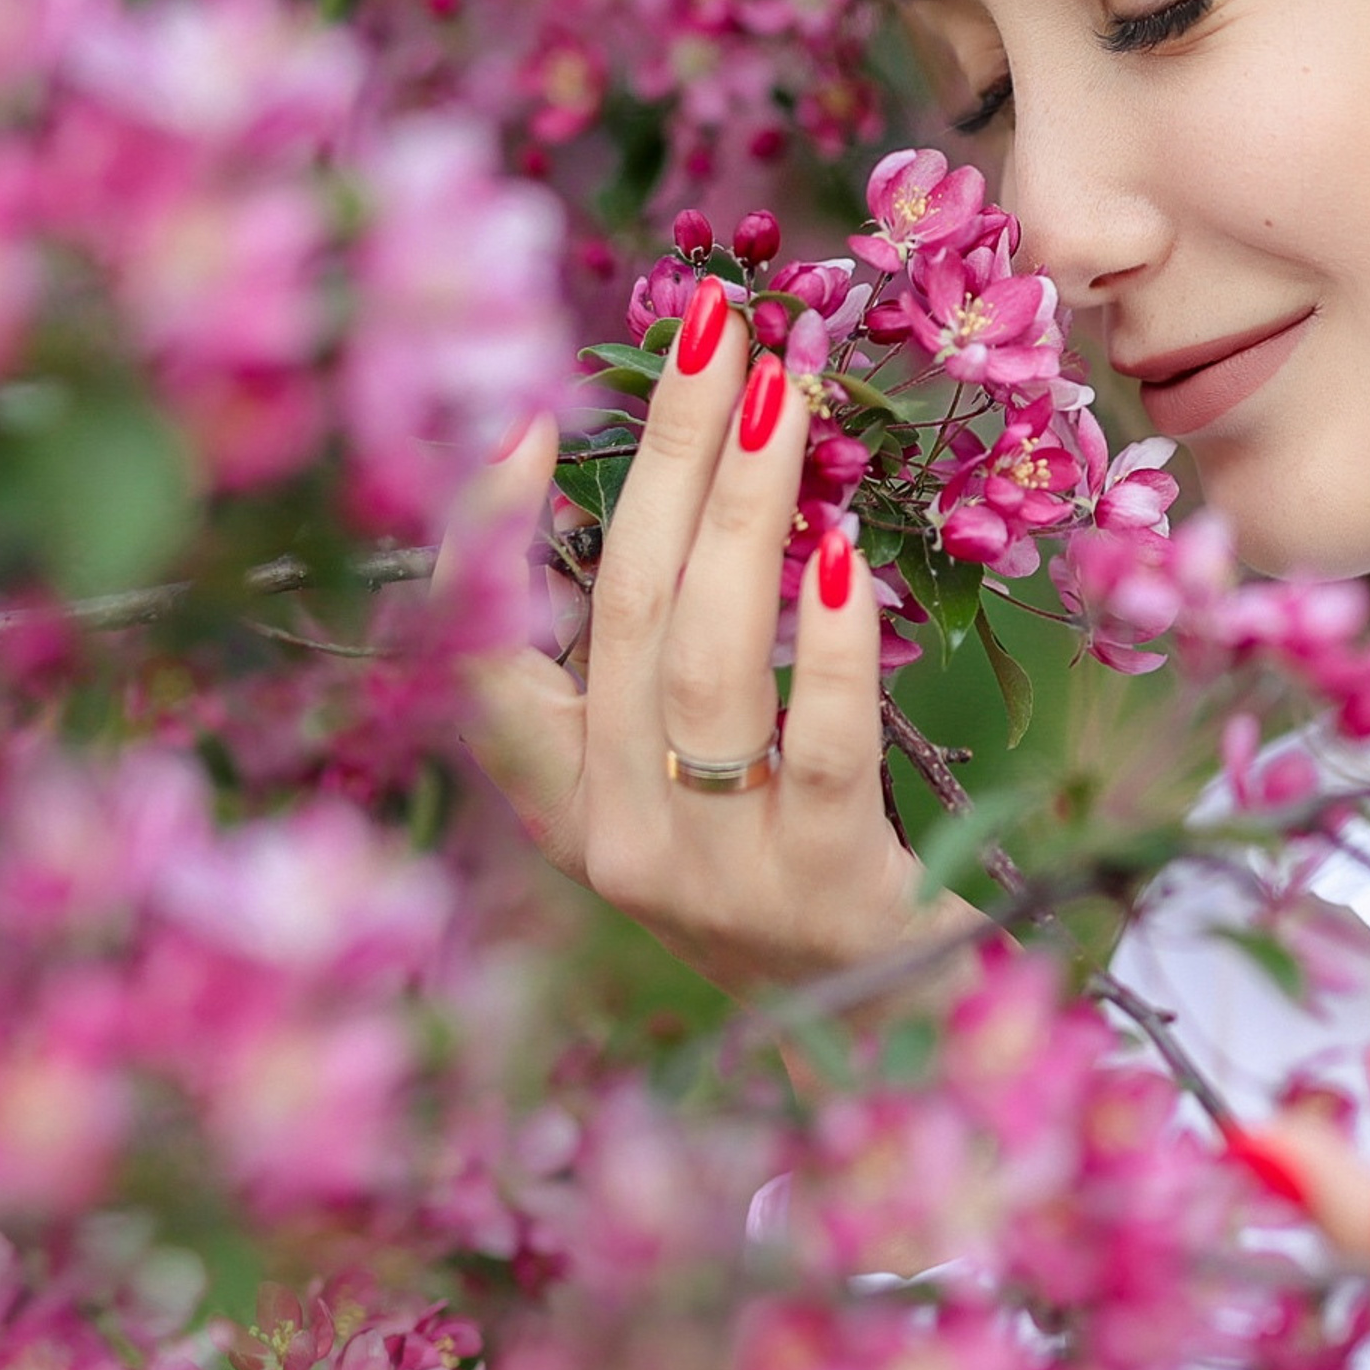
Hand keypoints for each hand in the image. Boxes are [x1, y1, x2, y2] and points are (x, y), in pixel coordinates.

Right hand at [441, 275, 979, 1000]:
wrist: (884, 1044)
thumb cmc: (785, 876)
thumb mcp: (687, 784)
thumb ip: (665, 663)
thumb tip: (692, 473)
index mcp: (564, 804)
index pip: (485, 660)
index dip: (489, 538)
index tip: (524, 418)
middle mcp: (612, 837)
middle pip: (624, 610)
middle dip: (668, 452)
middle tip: (716, 326)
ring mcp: (711, 871)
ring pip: (707, 661)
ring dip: (744, 508)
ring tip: (783, 393)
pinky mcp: (821, 891)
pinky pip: (820, 744)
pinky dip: (833, 641)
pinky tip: (846, 548)